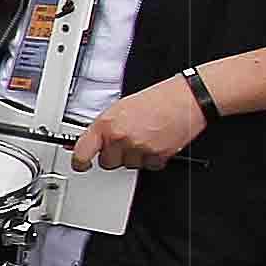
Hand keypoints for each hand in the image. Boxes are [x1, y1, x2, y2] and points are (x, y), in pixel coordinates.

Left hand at [73, 77, 207, 171]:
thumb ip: (102, 128)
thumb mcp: (120, 108)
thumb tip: (84, 143)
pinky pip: (147, 166)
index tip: (81, 165)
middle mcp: (120, 137)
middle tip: (127, 139)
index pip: (82, 152)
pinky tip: (156, 142)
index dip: (79, 162)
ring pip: (128, 165)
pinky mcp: (157, 156)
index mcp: (106, 124)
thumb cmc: (156, 100)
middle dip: (114, 155)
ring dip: (134, 156)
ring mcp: (138, 148)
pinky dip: (152, 158)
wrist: (186, 99)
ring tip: (145, 136)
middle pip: (107, 162)